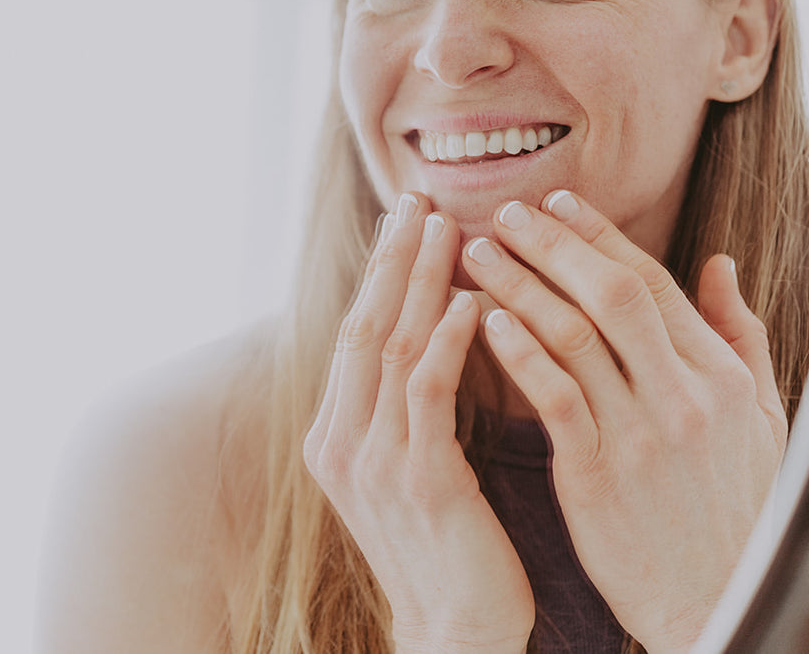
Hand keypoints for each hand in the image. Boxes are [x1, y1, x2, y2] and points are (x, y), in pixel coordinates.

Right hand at [303, 193, 533, 653]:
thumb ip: (408, 405)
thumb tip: (434, 330)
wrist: (457, 630)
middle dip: (392, 257)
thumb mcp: (411, 467)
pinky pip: (427, 392)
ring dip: (420, 281)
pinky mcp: (417, 479)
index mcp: (334, 435)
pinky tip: (474, 301)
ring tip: (448, 227)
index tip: (408, 216)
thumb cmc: (451, 546)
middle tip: (419, 198)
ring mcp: (372, 461)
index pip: (354, 330)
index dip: (381, 270)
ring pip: (390, 345)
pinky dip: (446, 339)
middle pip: (361, 324)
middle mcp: (339, 441)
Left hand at [462, 190, 786, 653]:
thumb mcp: (761, 419)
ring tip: (476, 254)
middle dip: (553, 245)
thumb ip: (742, 337)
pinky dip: (518, 351)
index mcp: (722, 376)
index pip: (652, 283)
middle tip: (505, 213)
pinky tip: (484, 320)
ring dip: (519, 286)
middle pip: (611, 295)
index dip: (600, 236)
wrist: (711, 599)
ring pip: (573, 335)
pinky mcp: (597, 473)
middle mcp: (685, 396)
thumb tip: (720, 264)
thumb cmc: (731, 507)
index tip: (556, 203)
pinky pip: (553, 396)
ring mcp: (641, 434)